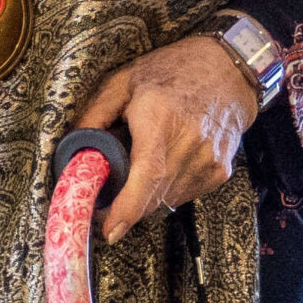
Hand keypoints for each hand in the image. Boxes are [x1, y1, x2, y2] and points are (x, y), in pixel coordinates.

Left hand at [75, 33, 258, 245]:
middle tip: (107, 194)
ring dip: (147, 193)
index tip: (109, 231)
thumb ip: (96, 113)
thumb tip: (74, 147)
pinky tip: (166, 160)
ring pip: (167, 199)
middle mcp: (190, 144)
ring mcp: (209, 162)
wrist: (228, 72)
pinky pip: (183, 194)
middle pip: (152, 196)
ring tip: (142, 162)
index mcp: (161, 119)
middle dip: (126, 204)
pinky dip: (167, 187)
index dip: (127, 208)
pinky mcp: (220, 172)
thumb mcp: (124, 81)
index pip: (147, 175)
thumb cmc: (171, 71)